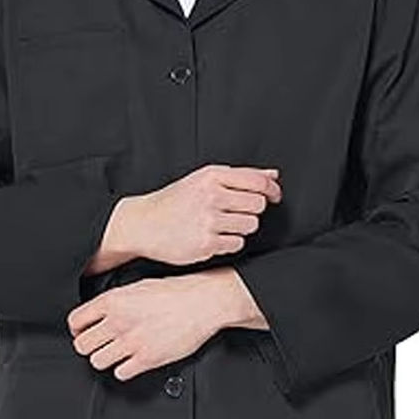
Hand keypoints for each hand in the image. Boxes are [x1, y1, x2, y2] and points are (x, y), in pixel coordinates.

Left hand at [67, 266, 266, 380]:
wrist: (203, 302)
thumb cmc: (177, 292)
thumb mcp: (138, 286)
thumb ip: (115, 301)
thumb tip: (100, 313)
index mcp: (113, 301)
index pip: (75, 322)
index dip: (77, 330)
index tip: (83, 332)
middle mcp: (118, 322)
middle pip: (82, 345)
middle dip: (89, 346)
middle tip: (99, 345)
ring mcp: (132, 342)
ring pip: (98, 362)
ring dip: (105, 359)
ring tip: (117, 353)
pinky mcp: (147, 359)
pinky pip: (120, 373)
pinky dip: (124, 369)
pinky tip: (132, 361)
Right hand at [85, 164, 281, 273]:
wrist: (144, 224)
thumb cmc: (175, 201)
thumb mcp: (204, 179)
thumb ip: (240, 176)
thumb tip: (273, 174)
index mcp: (211, 176)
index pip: (257, 181)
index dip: (272, 190)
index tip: (274, 196)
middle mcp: (211, 196)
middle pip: (258, 205)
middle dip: (253, 210)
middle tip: (238, 212)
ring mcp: (208, 221)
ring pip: (250, 225)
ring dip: (242, 227)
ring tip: (223, 225)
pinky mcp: (206, 243)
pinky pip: (237, 243)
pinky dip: (230, 242)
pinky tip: (214, 236)